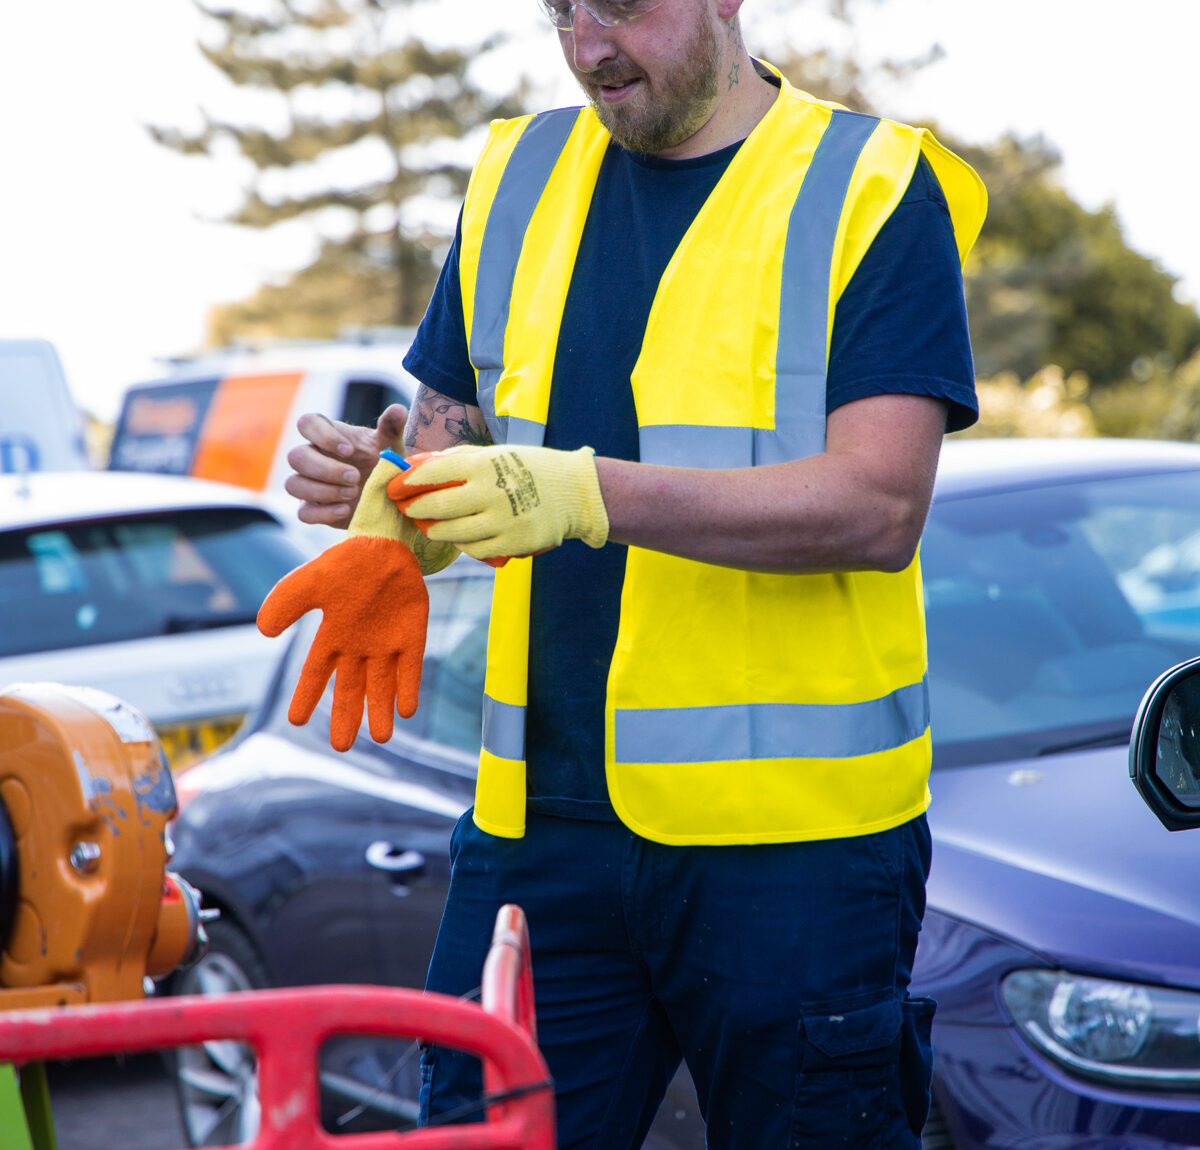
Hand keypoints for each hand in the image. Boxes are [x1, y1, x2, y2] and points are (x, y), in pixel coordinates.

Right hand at [256, 535, 428, 750]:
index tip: (296, 722)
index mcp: (332, 636)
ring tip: (382, 737)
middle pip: (351, 689)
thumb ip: (287, 603)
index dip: (306, 697)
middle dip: (347, 717)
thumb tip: (263, 631)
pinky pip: (410, 668)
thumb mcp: (310, 581)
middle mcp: (358, 646)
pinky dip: (408, 688)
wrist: (384, 544)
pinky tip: (407, 710)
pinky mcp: (412, 636)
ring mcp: (387, 643)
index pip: (316, 674)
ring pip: (382, 685)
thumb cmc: (345, 563)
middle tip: (342, 748)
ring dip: (381, 711)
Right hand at [284, 404, 407, 528]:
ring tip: (352, 494)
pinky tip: (346, 510)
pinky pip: (303, 513)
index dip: (323, 436)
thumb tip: (398, 409)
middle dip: (325, 469)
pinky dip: (323, 513)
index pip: (307, 423)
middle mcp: (314, 457)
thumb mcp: (391, 445)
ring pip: (293, 485)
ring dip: (322, 491)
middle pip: (296, 457)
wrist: (391, 495)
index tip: (349, 450)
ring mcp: (310, 484)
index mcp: (328, 435)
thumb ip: (391, 427)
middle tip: (355, 477)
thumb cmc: (385, 462)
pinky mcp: (314, 509)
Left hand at [388, 444, 608, 561]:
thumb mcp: (495, 454)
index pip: (434, 473)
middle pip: (438, 506)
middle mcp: (491, 493)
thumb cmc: (527, 468)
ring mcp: (503, 521)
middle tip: (408, 509)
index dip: (409, 481)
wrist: (574, 492)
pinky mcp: (512, 543)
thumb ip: (458, 459)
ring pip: (453, 532)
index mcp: (484, 465)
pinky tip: (459, 536)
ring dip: (435, 529)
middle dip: (417, 508)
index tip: (395, 487)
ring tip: (430, 525)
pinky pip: (474, 549)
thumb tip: (418, 466)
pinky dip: (462, 544)